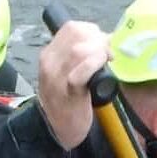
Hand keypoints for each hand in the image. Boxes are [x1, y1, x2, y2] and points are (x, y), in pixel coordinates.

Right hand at [36, 19, 110, 149]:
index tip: (102, 44)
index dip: (92, 31)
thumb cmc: (67, 100)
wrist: (55, 129)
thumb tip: (106, 39)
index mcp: (49, 55)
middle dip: (99, 40)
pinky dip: (95, 65)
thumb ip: (78, 55)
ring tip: (106, 62)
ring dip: (99, 52)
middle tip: (107, 55)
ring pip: (79, 50)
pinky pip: (81, 71)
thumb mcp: (65, 71)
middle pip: (77, 34)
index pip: (71, 28)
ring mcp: (57, 78)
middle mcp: (49, 63)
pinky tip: (102, 70)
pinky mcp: (68, 93)